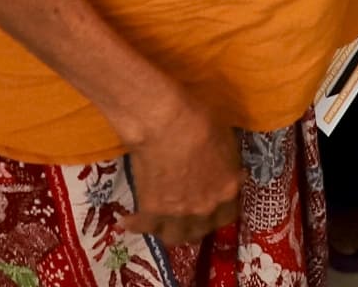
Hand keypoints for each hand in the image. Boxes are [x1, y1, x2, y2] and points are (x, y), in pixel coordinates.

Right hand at [121, 93, 241, 245]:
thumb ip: (226, 163)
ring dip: (169, 230)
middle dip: (195, 224)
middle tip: (187, 214)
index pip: (229, 215)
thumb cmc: (199, 119)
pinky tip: (129, 220)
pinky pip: (144, 226)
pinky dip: (136, 224)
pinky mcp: (152, 211)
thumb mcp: (225, 140)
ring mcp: (179, 214)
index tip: (212, 204)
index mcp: (227, 190)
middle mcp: (206, 209)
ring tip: (161, 223)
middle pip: (202, 230)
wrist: (166, 122)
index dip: (219, 211)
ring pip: (175, 236)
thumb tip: (227, 169)